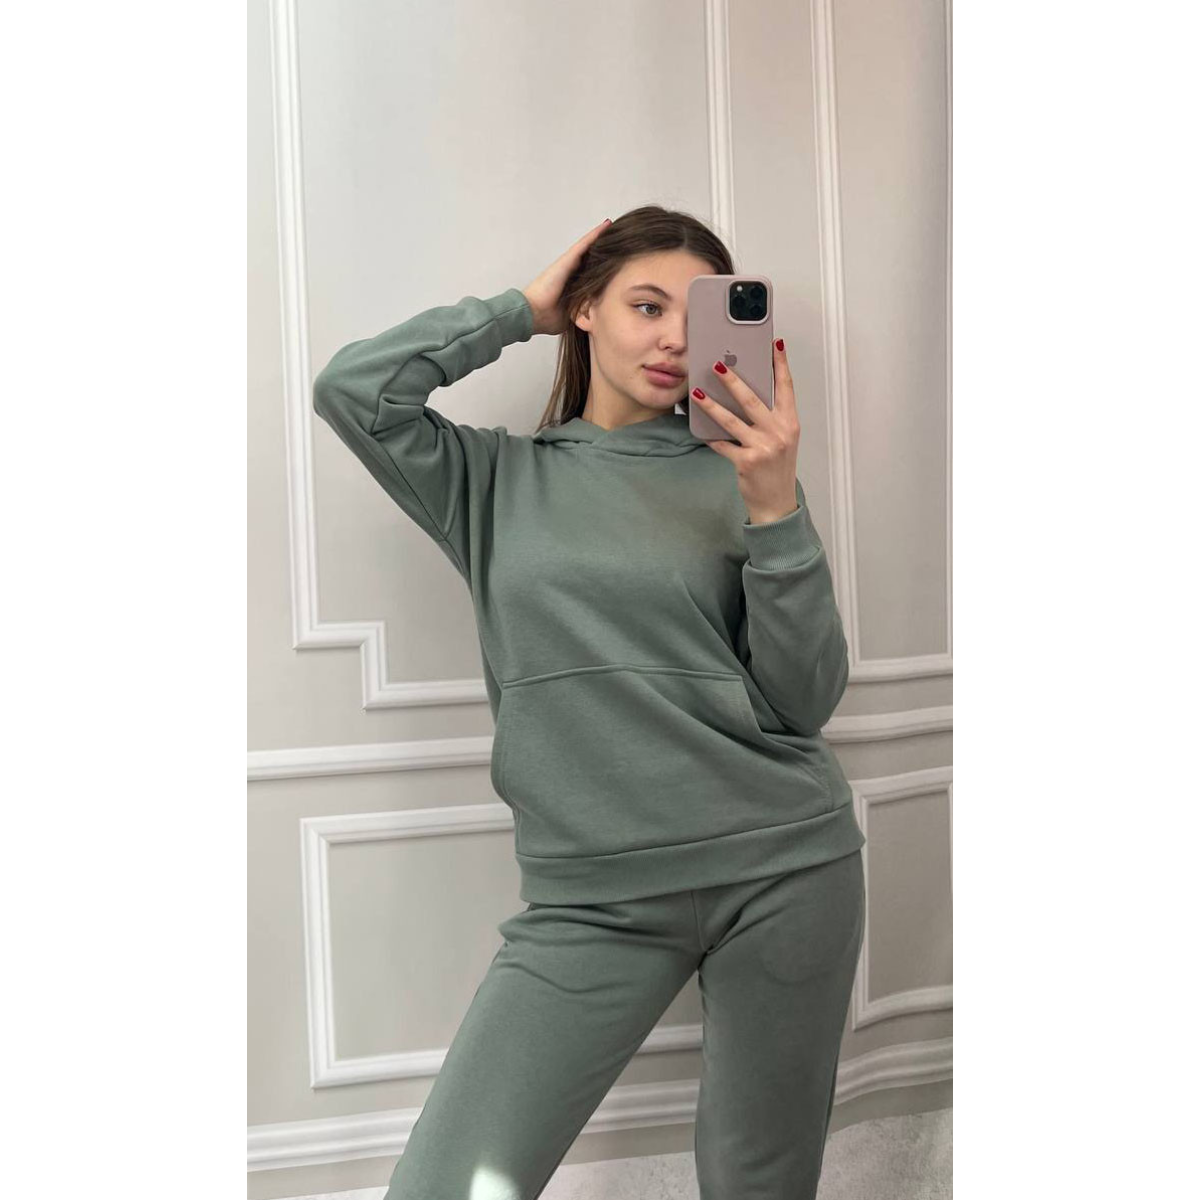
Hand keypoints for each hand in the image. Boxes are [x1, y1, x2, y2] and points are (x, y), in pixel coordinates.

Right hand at [522, 219, 610, 335]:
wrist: (533, 314)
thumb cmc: (546, 317)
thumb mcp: (572, 315)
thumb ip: (583, 311)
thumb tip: (594, 317)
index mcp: (573, 286)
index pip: (591, 274)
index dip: (603, 267)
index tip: (616, 262)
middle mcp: (571, 272)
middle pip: (591, 258)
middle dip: (604, 250)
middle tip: (620, 239)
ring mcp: (568, 264)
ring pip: (589, 248)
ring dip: (601, 237)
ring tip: (614, 226)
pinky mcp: (567, 260)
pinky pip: (584, 244)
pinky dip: (595, 234)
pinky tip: (606, 225)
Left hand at [691, 339, 801, 523]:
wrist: (777, 502)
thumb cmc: (777, 468)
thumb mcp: (782, 439)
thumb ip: (770, 418)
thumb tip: (746, 394)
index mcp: (790, 423)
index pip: (786, 387)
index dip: (780, 364)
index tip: (774, 344)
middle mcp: (779, 433)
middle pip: (753, 400)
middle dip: (734, 381)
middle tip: (718, 365)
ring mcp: (762, 447)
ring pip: (732, 420)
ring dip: (712, 406)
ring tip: (697, 393)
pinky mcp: (746, 462)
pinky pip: (723, 444)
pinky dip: (711, 437)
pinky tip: (700, 428)